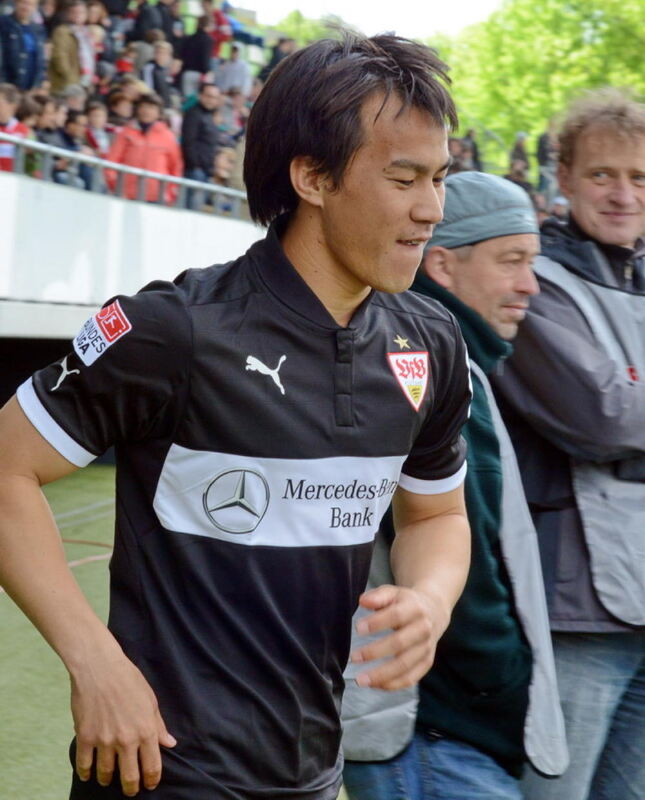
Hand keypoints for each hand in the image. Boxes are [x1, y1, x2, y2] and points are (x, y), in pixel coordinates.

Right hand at [71, 654, 175, 796]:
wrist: (100, 668)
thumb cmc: (128, 679)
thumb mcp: (151, 700)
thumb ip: (159, 725)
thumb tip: (170, 743)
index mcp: (146, 730)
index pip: (152, 766)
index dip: (152, 779)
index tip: (150, 784)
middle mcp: (126, 740)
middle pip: (129, 776)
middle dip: (131, 788)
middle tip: (131, 790)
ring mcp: (105, 740)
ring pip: (106, 773)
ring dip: (108, 780)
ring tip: (108, 780)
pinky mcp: (86, 737)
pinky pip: (85, 764)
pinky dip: (86, 773)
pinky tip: (88, 774)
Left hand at [349, 583, 449, 690]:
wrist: (433, 611)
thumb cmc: (405, 602)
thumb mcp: (393, 593)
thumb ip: (377, 596)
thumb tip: (362, 601)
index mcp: (415, 608)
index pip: (396, 616)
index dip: (377, 622)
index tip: (357, 628)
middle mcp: (424, 629)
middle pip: (400, 644)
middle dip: (375, 652)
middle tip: (354, 658)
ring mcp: (427, 648)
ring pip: (405, 665)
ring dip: (382, 675)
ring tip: (361, 679)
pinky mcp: (427, 662)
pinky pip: (411, 678)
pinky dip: (393, 684)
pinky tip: (375, 685)